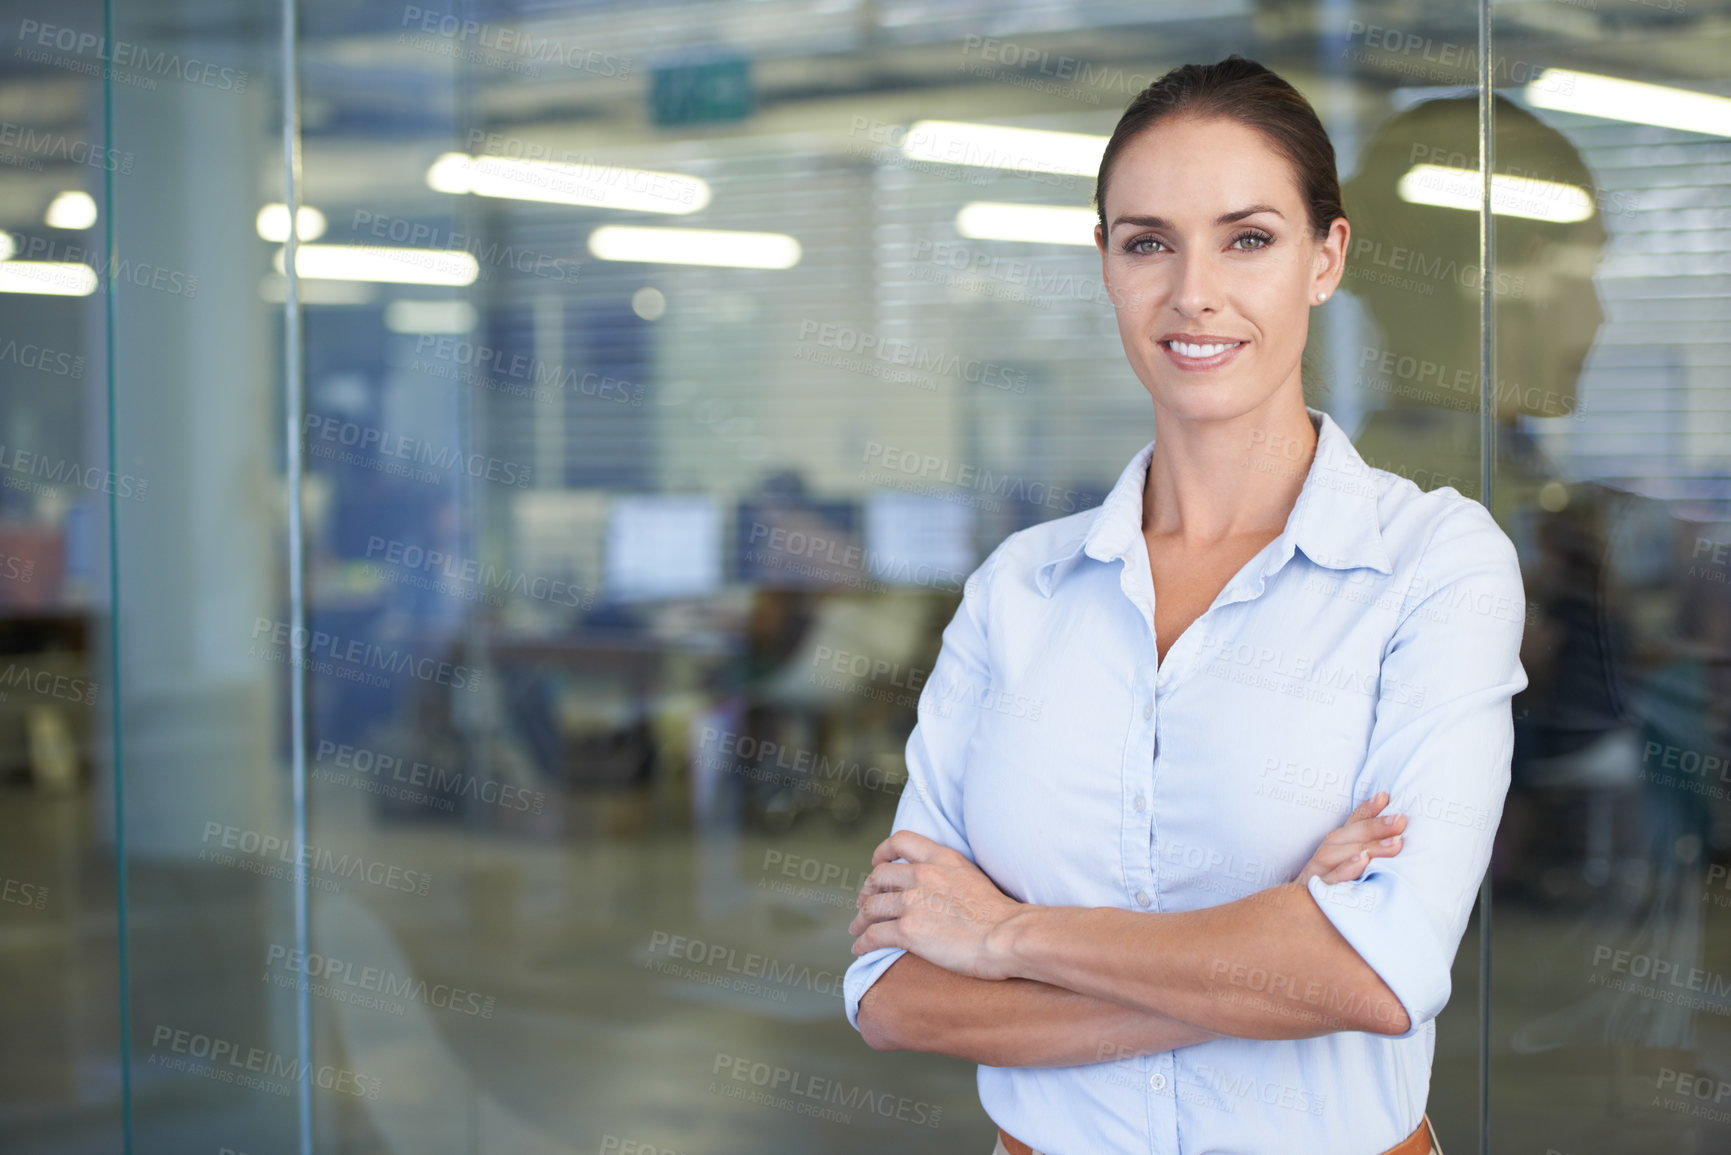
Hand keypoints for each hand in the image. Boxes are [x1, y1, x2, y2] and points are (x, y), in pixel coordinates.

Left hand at [848, 830, 1024, 980]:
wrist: (1008, 936)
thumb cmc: (1000, 914)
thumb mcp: (973, 876)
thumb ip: (950, 874)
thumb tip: (938, 887)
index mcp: (941, 858)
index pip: (900, 841)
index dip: (882, 851)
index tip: (876, 863)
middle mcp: (922, 874)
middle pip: (879, 876)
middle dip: (867, 890)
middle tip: (864, 903)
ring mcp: (913, 902)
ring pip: (872, 906)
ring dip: (860, 919)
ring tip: (857, 929)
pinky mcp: (909, 931)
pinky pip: (874, 935)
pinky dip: (863, 942)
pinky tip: (860, 948)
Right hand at [1294, 791, 1405, 886]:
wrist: (1297, 918)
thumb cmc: (1330, 890)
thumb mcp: (1346, 867)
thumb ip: (1365, 847)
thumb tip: (1395, 830)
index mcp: (1334, 847)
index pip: (1351, 824)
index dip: (1366, 810)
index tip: (1384, 797)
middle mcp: (1324, 856)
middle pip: (1346, 836)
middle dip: (1374, 827)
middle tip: (1400, 820)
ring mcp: (1318, 873)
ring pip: (1337, 855)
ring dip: (1366, 846)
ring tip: (1394, 842)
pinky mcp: (1315, 892)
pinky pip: (1330, 880)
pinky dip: (1345, 870)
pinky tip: (1363, 862)